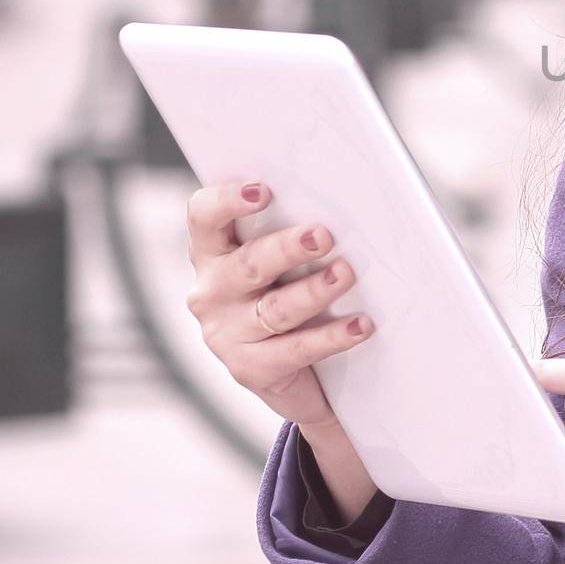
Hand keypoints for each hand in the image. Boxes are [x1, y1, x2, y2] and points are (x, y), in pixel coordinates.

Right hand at [185, 179, 372, 431]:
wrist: (294, 373)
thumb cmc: (290, 291)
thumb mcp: (281, 260)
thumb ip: (293, 227)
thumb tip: (343, 199)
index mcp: (214, 252)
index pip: (204, 217)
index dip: (227, 201)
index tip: (263, 190)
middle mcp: (211, 291)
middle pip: (248, 264)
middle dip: (287, 248)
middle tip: (324, 235)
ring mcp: (225, 333)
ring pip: (274, 309)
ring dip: (314, 291)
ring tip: (346, 275)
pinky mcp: (249, 369)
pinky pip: (295, 350)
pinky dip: (332, 336)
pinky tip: (360, 325)